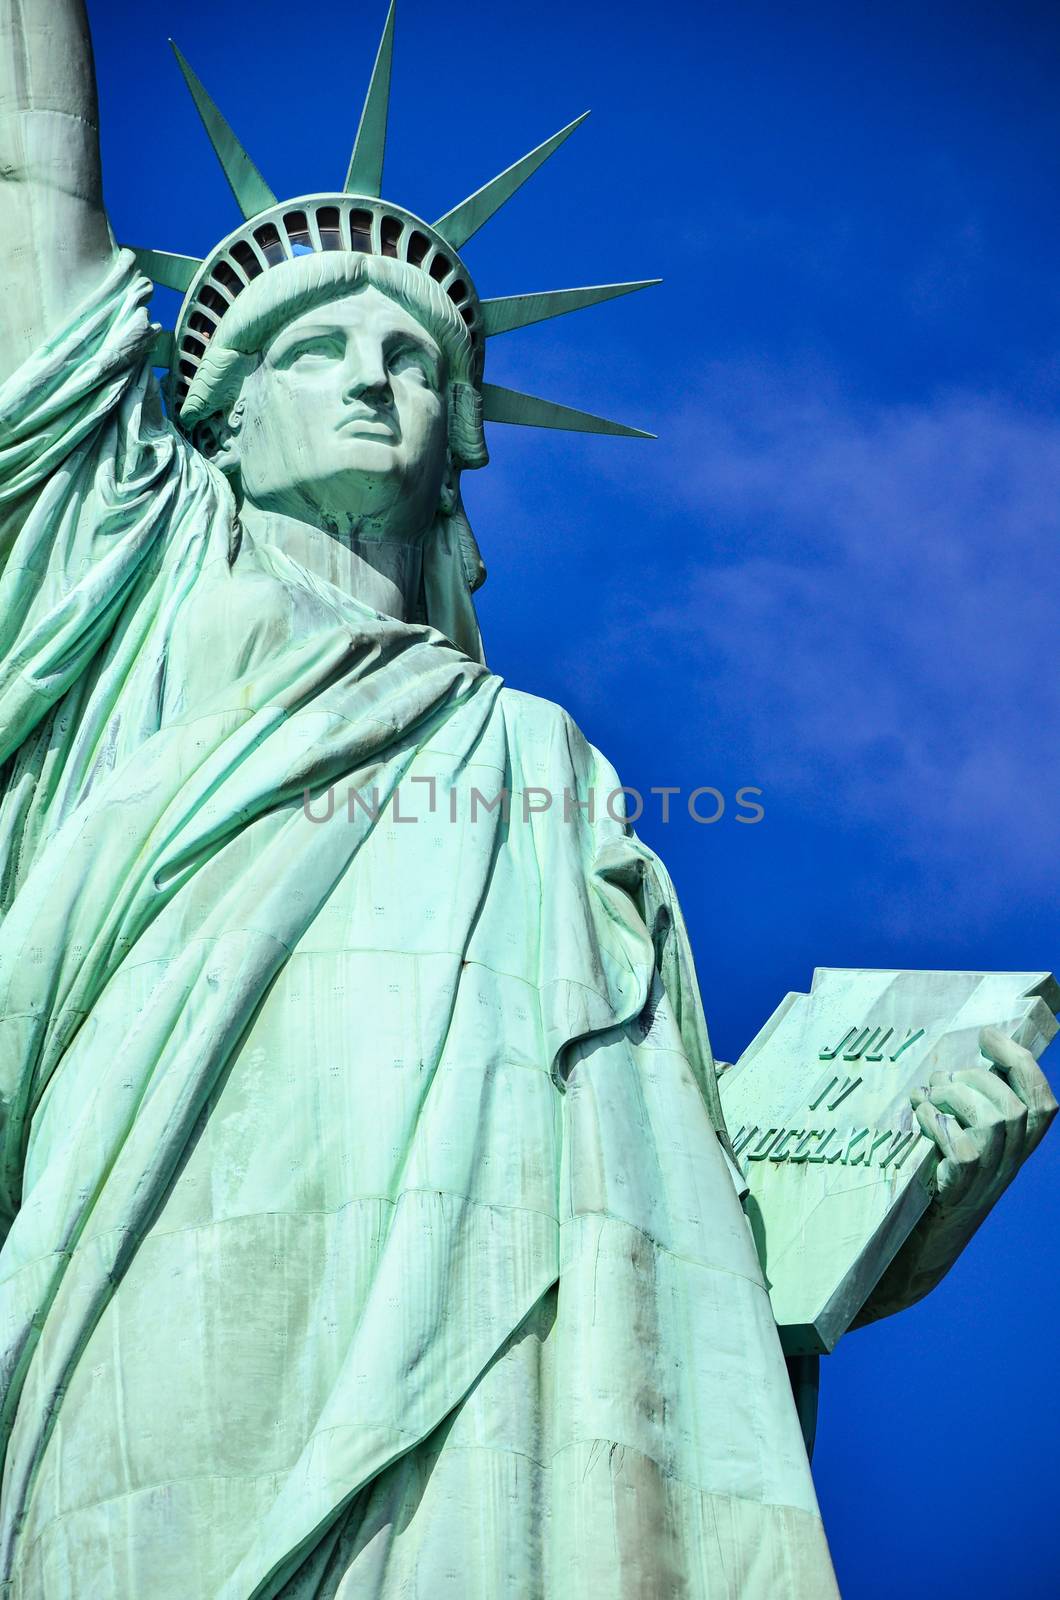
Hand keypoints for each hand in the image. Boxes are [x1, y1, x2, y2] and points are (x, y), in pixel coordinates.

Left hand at [911, 1025, 1056, 1219]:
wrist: (931, 1221)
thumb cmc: (948, 1162)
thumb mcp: (971, 1129)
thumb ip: (976, 1100)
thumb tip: (958, 1060)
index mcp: (1021, 1140)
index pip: (1042, 1101)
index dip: (1018, 1062)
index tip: (987, 1035)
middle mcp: (1013, 1158)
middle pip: (1014, 1107)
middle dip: (976, 1079)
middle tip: (942, 1078)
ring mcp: (990, 1174)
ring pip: (992, 1123)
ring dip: (954, 1097)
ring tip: (928, 1094)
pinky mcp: (963, 1186)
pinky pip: (963, 1149)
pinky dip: (938, 1123)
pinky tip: (920, 1114)